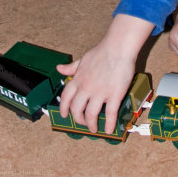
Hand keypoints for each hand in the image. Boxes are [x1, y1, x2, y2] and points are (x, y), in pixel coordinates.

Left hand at [56, 14, 153, 133]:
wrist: (118, 47)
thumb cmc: (102, 51)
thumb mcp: (83, 59)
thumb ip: (72, 67)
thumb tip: (59, 68)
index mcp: (78, 79)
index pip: (66, 98)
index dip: (64, 109)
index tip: (65, 115)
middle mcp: (86, 88)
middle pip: (77, 110)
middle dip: (78, 119)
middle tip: (83, 123)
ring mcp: (100, 93)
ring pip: (91, 115)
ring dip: (92, 125)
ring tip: (94, 129)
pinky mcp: (114, 95)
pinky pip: (110, 114)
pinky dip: (109, 124)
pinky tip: (110, 130)